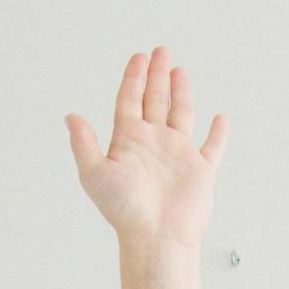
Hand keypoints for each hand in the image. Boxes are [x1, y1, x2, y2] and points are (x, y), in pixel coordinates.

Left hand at [66, 46, 227, 249]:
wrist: (156, 236)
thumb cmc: (125, 210)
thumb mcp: (94, 172)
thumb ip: (84, 143)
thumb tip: (69, 116)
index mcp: (129, 141)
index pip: (130, 100)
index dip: (133, 77)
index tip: (138, 57)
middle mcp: (153, 144)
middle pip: (155, 100)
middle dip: (157, 75)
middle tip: (160, 51)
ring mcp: (178, 155)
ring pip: (181, 114)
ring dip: (181, 92)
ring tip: (179, 70)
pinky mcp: (200, 170)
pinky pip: (212, 147)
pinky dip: (218, 133)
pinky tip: (220, 118)